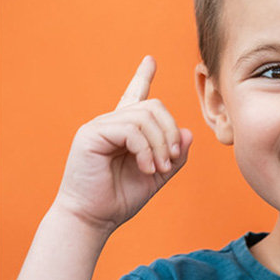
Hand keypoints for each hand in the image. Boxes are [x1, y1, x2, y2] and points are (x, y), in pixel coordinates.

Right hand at [54, 56, 191, 232]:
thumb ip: (174, 154)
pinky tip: (146, 167)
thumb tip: (188, 132)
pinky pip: (131, 129)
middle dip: (170, 131)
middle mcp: (112, 122)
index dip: (142, 76)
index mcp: (125, 130)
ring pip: (145, 116)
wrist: (92, 219)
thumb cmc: (120, 198)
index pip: (134, 95)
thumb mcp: (158, 175)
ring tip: (158, 168)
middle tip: (171, 160)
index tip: (150, 60)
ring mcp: (100, 125)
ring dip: (160, 143)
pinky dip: (145, 149)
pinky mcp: (91, 134)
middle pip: (154, 106)